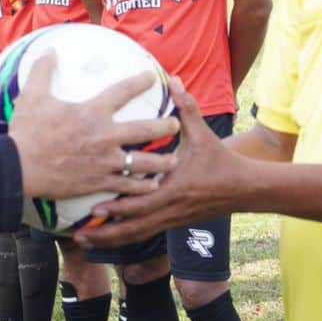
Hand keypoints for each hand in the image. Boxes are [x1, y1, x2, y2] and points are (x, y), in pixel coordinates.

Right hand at [9, 53, 178, 201]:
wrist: (20, 168)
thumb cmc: (27, 131)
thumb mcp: (32, 96)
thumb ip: (43, 71)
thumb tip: (48, 50)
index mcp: (92, 112)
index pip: (122, 91)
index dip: (139, 82)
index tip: (151, 77)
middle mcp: (105, 136)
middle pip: (144, 129)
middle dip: (164, 125)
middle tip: (175, 123)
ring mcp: (105, 161)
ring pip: (142, 162)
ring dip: (161, 160)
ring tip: (173, 160)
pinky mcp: (99, 182)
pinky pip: (126, 185)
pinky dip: (142, 186)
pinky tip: (153, 185)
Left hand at [79, 81, 244, 247]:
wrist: (244, 189)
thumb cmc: (221, 160)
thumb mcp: (202, 134)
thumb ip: (186, 108)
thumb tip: (174, 79)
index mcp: (174, 189)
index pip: (142, 203)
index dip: (117, 208)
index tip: (93, 207)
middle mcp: (169, 209)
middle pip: (132, 228)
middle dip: (105, 233)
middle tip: (77, 235)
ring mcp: (170, 219)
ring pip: (136, 235)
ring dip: (110, 239)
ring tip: (84, 241)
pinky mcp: (172, 222)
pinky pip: (143, 232)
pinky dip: (124, 235)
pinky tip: (106, 236)